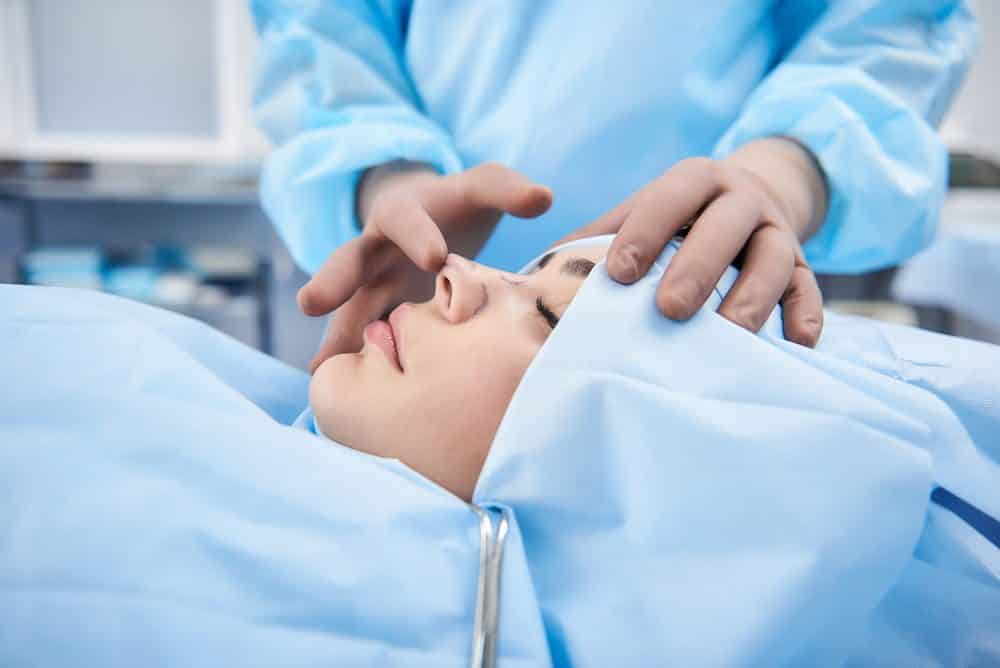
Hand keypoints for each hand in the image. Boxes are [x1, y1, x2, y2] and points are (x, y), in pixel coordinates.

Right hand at [299, 161, 551, 371]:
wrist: (433, 219)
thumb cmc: (459, 204)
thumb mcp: (480, 187)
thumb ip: (507, 189)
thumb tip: (544, 198)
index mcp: (402, 213)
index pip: (404, 218)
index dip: (418, 235)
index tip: (436, 258)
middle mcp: (376, 249)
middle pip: (349, 260)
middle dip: (334, 279)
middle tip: (312, 303)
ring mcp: (373, 285)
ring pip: (349, 307)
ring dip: (334, 335)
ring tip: (318, 368)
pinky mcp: (376, 313)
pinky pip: (357, 336)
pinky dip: (347, 359)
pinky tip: (333, 389)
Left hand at [558, 137, 828, 346]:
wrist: (754, 197)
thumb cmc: (679, 218)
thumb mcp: (643, 212)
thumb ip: (597, 237)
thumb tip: (536, 276)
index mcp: (695, 180)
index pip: (669, 199)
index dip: (646, 233)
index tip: (619, 273)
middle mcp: (741, 200)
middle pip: (726, 227)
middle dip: (698, 267)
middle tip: (670, 310)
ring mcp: (777, 234)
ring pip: (774, 260)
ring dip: (752, 298)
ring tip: (728, 335)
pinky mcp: (804, 269)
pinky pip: (811, 292)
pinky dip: (805, 318)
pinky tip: (792, 347)